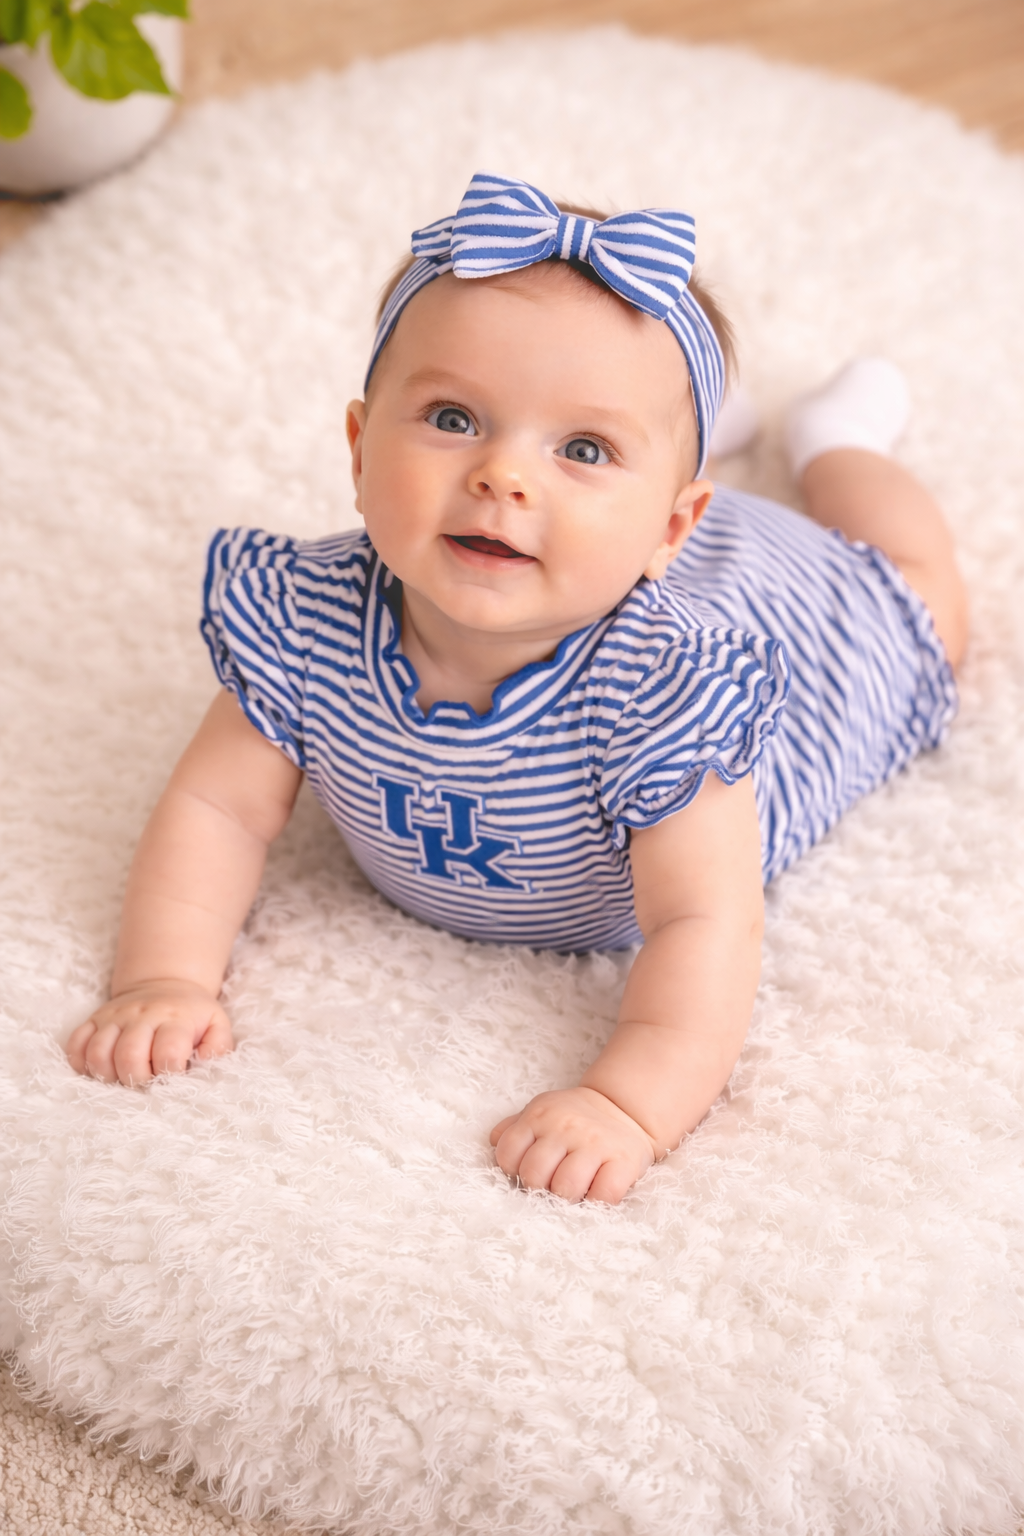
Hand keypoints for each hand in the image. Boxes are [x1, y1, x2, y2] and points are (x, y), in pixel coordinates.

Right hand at [65, 979, 233, 1085]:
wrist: (166, 982)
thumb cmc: (192, 1015)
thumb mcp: (217, 1024)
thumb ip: (218, 1047)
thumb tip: (205, 1066)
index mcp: (175, 1019)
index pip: (168, 1052)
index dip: (169, 1073)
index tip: (173, 1078)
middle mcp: (141, 1015)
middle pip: (128, 1055)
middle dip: (137, 1079)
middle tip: (146, 1083)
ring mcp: (114, 1016)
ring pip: (98, 1052)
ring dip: (108, 1075)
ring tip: (123, 1078)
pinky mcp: (94, 1019)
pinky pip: (76, 1044)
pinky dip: (81, 1063)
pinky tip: (99, 1070)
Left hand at [490, 1086, 660, 1204]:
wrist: (624, 1108)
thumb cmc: (574, 1118)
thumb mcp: (542, 1110)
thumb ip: (514, 1126)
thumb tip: (492, 1142)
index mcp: (539, 1115)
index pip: (508, 1154)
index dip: (513, 1170)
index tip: (528, 1171)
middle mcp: (565, 1127)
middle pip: (534, 1174)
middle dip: (539, 1188)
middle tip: (550, 1185)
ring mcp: (595, 1144)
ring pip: (566, 1186)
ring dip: (567, 1197)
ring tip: (572, 1190)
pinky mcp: (624, 1161)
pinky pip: (604, 1195)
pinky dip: (596, 1203)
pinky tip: (595, 1194)